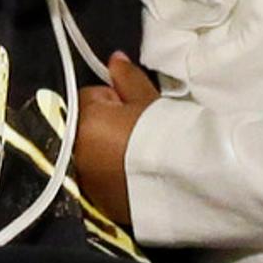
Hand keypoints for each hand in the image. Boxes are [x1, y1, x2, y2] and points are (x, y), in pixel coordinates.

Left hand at [71, 52, 159, 227]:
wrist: (186, 178)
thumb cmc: (166, 132)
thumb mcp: (148, 100)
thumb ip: (126, 78)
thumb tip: (115, 58)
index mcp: (84, 123)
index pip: (90, 97)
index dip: (113, 99)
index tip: (134, 108)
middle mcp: (77, 154)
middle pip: (87, 129)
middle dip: (105, 127)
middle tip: (137, 131)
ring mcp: (86, 183)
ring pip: (91, 157)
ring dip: (106, 154)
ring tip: (137, 156)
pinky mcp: (100, 204)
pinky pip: (100, 182)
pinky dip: (111, 178)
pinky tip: (135, 177)